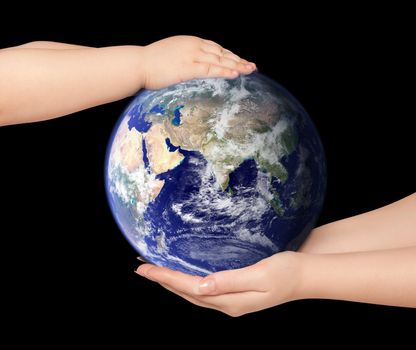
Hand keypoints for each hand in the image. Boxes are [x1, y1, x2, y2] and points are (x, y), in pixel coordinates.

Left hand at [136, 251, 301, 316]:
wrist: (305, 276)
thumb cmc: (286, 272)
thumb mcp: (260, 276)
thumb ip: (230, 282)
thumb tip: (201, 288)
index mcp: (230, 300)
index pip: (189, 288)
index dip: (165, 278)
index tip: (144, 269)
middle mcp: (226, 303)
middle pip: (186, 292)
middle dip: (163, 281)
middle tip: (141, 268)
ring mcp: (230, 300)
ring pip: (192, 292)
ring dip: (172, 281)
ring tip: (155, 271)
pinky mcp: (234, 291)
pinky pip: (203, 288)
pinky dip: (187, 281)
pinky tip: (183, 274)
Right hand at [140, 35, 255, 88]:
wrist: (138, 64)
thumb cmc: (151, 62)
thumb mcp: (172, 54)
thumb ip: (185, 57)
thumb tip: (193, 66)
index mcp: (191, 41)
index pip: (216, 48)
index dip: (230, 55)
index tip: (240, 61)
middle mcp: (194, 45)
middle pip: (221, 53)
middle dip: (238, 60)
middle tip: (252, 67)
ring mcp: (191, 55)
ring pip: (219, 60)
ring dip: (236, 65)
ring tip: (249, 70)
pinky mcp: (188, 67)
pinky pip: (210, 69)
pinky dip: (224, 71)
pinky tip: (235, 74)